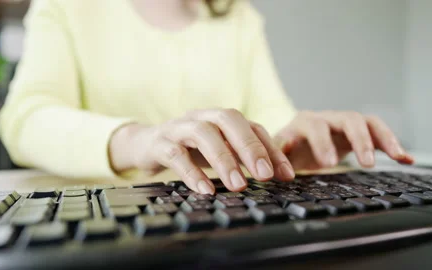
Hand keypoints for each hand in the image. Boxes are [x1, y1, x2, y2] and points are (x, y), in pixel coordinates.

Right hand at [110, 109, 294, 193]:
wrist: (145, 143)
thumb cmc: (189, 148)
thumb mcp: (218, 150)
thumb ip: (242, 158)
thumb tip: (276, 175)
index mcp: (220, 118)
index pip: (252, 127)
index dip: (271, 149)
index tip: (286, 175)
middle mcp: (201, 116)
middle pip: (228, 120)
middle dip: (249, 147)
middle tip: (264, 175)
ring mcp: (178, 127)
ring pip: (203, 134)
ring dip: (223, 159)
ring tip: (238, 185)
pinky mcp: (159, 143)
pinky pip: (175, 154)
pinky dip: (191, 172)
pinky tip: (205, 190)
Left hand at [275, 111, 413, 170]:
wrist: (293, 145)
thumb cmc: (284, 149)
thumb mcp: (276, 151)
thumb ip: (277, 152)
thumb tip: (275, 156)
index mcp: (305, 122)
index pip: (316, 126)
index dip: (323, 143)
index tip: (329, 163)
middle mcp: (328, 119)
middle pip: (349, 119)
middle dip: (360, 140)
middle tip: (366, 164)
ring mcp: (345, 126)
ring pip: (369, 123)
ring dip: (384, 138)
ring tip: (398, 156)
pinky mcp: (358, 135)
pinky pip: (378, 135)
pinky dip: (392, 145)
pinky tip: (406, 159)